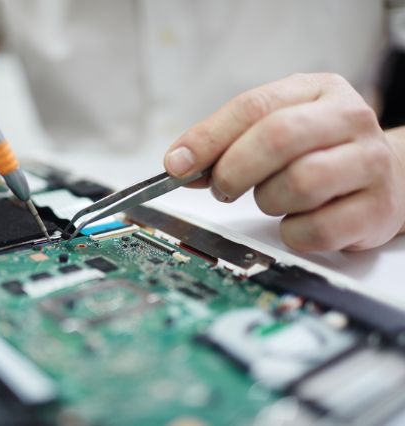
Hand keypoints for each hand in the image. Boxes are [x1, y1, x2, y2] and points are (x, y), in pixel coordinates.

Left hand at [164, 73, 404, 251]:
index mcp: (317, 90)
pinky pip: (317, 229)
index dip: (208, 137)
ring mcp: (369, 163)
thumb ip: (228, 141)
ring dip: (269, 200)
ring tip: (272, 198)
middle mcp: (349, 118)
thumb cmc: (319, 150)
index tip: (177, 164)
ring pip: (300, 182)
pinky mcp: (376, 210)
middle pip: (278, 137)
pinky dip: (293, 232)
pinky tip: (297, 221)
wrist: (389, 176)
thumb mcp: (277, 127)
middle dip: (234, 169)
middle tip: (222, 187)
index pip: (254, 106)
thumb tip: (180, 163)